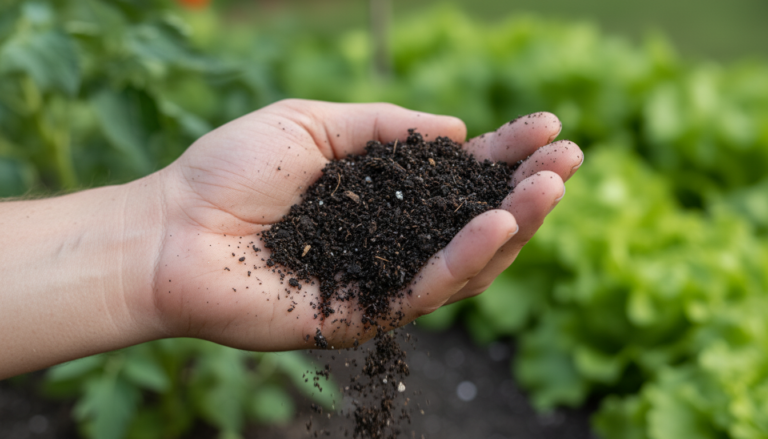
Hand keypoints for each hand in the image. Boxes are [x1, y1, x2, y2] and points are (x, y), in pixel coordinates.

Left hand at [151, 99, 582, 349]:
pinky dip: (466, 257)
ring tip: (549, 187)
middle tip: (568, 158)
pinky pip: (428, 288)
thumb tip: (454, 131)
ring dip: (514, 224)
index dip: (501, 153)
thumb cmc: (230, 172)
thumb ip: (384, 127)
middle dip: (526, 189)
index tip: (545, 127)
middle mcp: (390, 238)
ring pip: (467, 261)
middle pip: (474, 219)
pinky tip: (500, 224)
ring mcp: (382, 279)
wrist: (172, 231)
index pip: (454, 176)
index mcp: (380, 193)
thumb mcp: (315, 123)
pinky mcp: (367, 315)